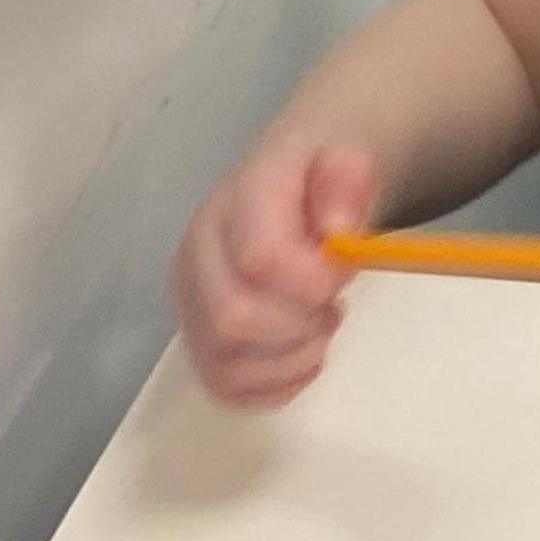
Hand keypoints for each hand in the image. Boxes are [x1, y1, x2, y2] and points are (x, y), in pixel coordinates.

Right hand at [171, 144, 378, 408]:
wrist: (302, 177)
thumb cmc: (323, 174)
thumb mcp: (346, 152)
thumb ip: (345, 180)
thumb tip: (337, 231)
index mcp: (229, 208)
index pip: (259, 259)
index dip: (313, 281)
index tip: (344, 274)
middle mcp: (195, 261)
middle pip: (234, 320)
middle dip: (301, 325)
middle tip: (333, 307)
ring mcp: (192, 306)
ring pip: (226, 363)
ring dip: (292, 359)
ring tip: (321, 327)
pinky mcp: (202, 340)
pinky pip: (227, 388)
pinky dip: (276, 386)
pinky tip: (306, 357)